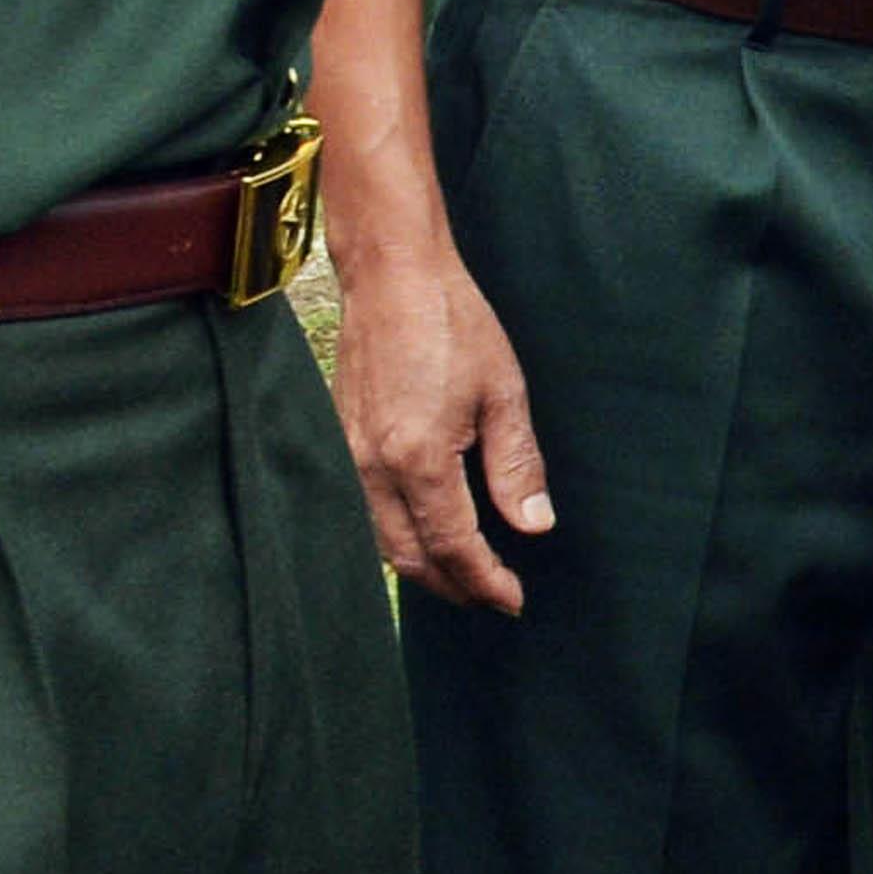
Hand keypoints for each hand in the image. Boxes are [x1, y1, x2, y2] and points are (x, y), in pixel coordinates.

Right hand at [325, 224, 551, 615]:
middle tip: (492, 596)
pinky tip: (423, 532)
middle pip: (410, 558)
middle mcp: (372, 468)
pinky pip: (363, 511)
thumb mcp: (503, 392)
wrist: (392, 274)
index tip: (512, 599)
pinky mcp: (339, 441)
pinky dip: (395, 535)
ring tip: (464, 574)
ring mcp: (347, 456)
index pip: (453, 547)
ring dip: (422, 567)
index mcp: (417, 459)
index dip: (485, 581)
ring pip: (381, 541)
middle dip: (453, 587)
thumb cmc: (452, 322)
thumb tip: (533, 526)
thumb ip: (516, 466)